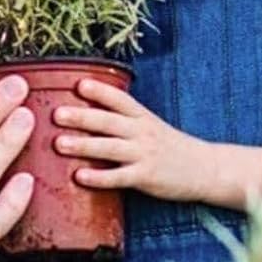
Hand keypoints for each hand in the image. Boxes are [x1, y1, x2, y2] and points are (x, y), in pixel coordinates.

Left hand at [51, 78, 211, 201]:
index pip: (119, 99)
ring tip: (59, 144)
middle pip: (108, 121)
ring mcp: (145, 154)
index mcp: (143, 117)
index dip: (99, 91)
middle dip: (81, 117)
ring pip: (110, 148)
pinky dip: (99, 177)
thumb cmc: (172, 147)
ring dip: (83, 145)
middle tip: (56, 113)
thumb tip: (88, 115)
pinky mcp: (146, 177)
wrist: (205, 168)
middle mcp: (143, 132)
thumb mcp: (152, 126)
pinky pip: (119, 177)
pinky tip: (80, 177)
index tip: (77, 84)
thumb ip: (125, 120)